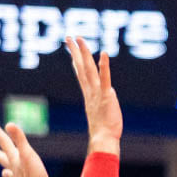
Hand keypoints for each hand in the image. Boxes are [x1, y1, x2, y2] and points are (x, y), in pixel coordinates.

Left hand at [0, 119, 53, 176]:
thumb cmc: (34, 176)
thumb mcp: (27, 154)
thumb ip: (19, 139)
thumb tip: (9, 124)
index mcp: (14, 157)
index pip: (3, 140)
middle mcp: (15, 166)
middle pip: (2, 157)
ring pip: (10, 170)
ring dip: (6, 168)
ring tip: (3, 172)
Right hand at [66, 35, 121, 155]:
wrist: (103, 139)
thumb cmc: (104, 131)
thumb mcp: (101, 114)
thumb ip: (103, 103)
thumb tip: (107, 95)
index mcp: (89, 95)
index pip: (81, 75)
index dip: (77, 62)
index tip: (73, 52)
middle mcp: (90, 91)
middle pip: (81, 67)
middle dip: (75, 51)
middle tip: (69, 37)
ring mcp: (97, 92)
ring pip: (89, 69)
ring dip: (84, 53)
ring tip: (79, 39)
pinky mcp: (106, 95)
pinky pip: (104, 78)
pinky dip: (104, 66)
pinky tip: (104, 54)